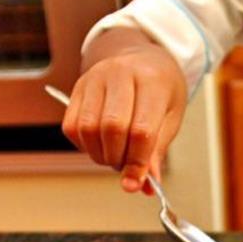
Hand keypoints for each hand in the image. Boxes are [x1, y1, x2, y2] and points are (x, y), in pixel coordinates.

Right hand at [62, 39, 185, 192]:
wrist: (142, 57)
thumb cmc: (160, 88)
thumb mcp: (171, 116)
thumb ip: (156, 151)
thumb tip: (142, 184)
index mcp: (152, 81)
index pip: (141, 130)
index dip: (138, 162)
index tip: (137, 181)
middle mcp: (120, 74)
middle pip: (112, 128)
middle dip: (118, 158)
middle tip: (126, 166)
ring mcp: (95, 78)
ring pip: (88, 129)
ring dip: (100, 154)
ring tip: (114, 154)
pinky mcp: (78, 87)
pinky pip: (71, 126)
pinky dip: (84, 145)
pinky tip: (99, 144)